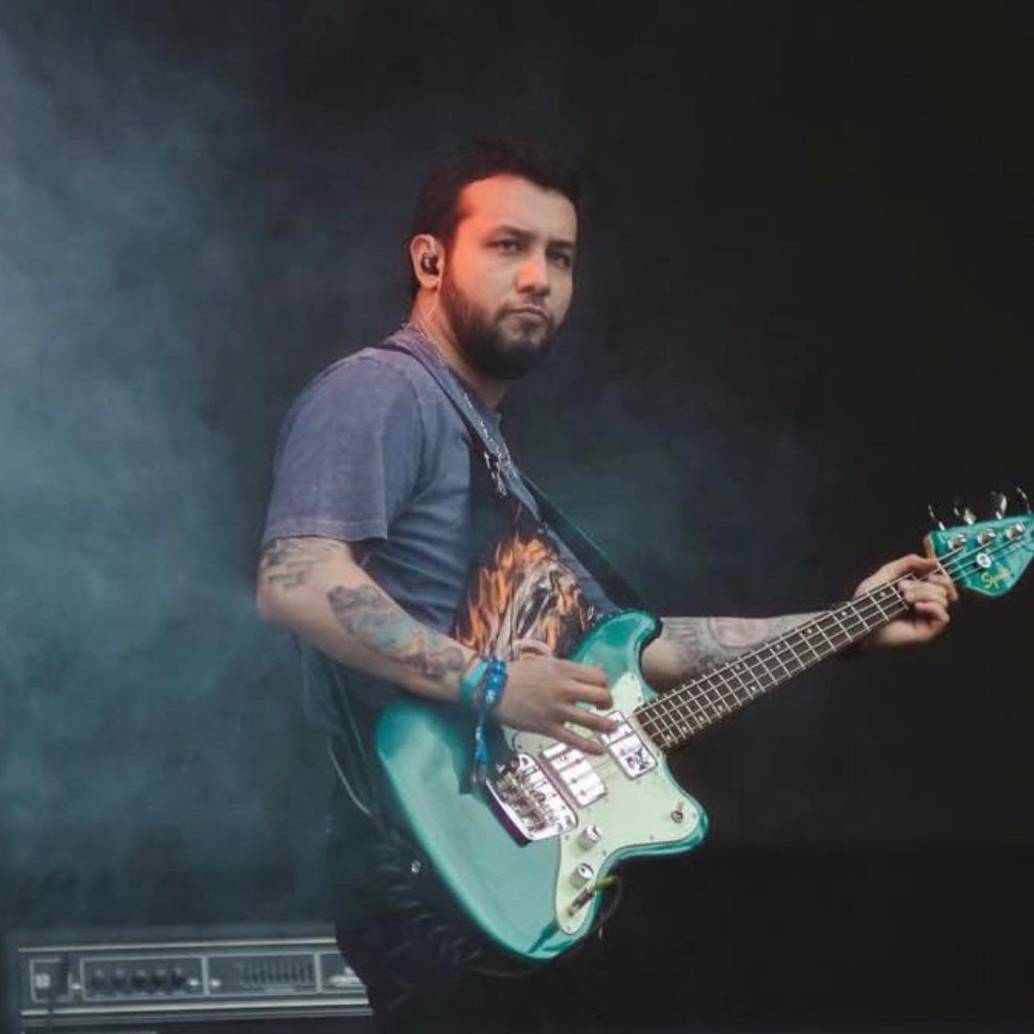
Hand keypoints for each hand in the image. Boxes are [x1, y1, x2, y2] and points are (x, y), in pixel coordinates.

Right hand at [494, 657, 616, 754]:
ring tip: (613, 728)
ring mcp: (556, 709)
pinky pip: (574, 740)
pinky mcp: (547, 727)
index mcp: (564, 669)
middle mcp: (564, 688)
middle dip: (607, 702)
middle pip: (600, 695)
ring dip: (606, 725)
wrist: (491, 688)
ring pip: (591, 720)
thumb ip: (573, 668)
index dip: (604, 684)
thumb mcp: (547, 663)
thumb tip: (600, 671)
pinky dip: (590, 746)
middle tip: (605, 707)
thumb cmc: (518, 673)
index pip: (598, 677)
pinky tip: (600, 750)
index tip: (600, 690)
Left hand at [853, 554, 958, 649]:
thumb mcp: (887, 573)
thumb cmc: (868, 600)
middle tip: (903, 588)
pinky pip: (944, 616)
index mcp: (919, 590)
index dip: (941, 574)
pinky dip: (932, 607)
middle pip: (945, 588)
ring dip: (924, 593)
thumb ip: (908, 563)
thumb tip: (933, 561)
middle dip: (924, 584)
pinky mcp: (927, 630)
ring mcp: (927, 617)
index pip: (943, 581)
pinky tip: (916, 607)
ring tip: (904, 598)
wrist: (860, 619)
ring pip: (943, 599)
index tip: (930, 569)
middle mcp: (925, 603)